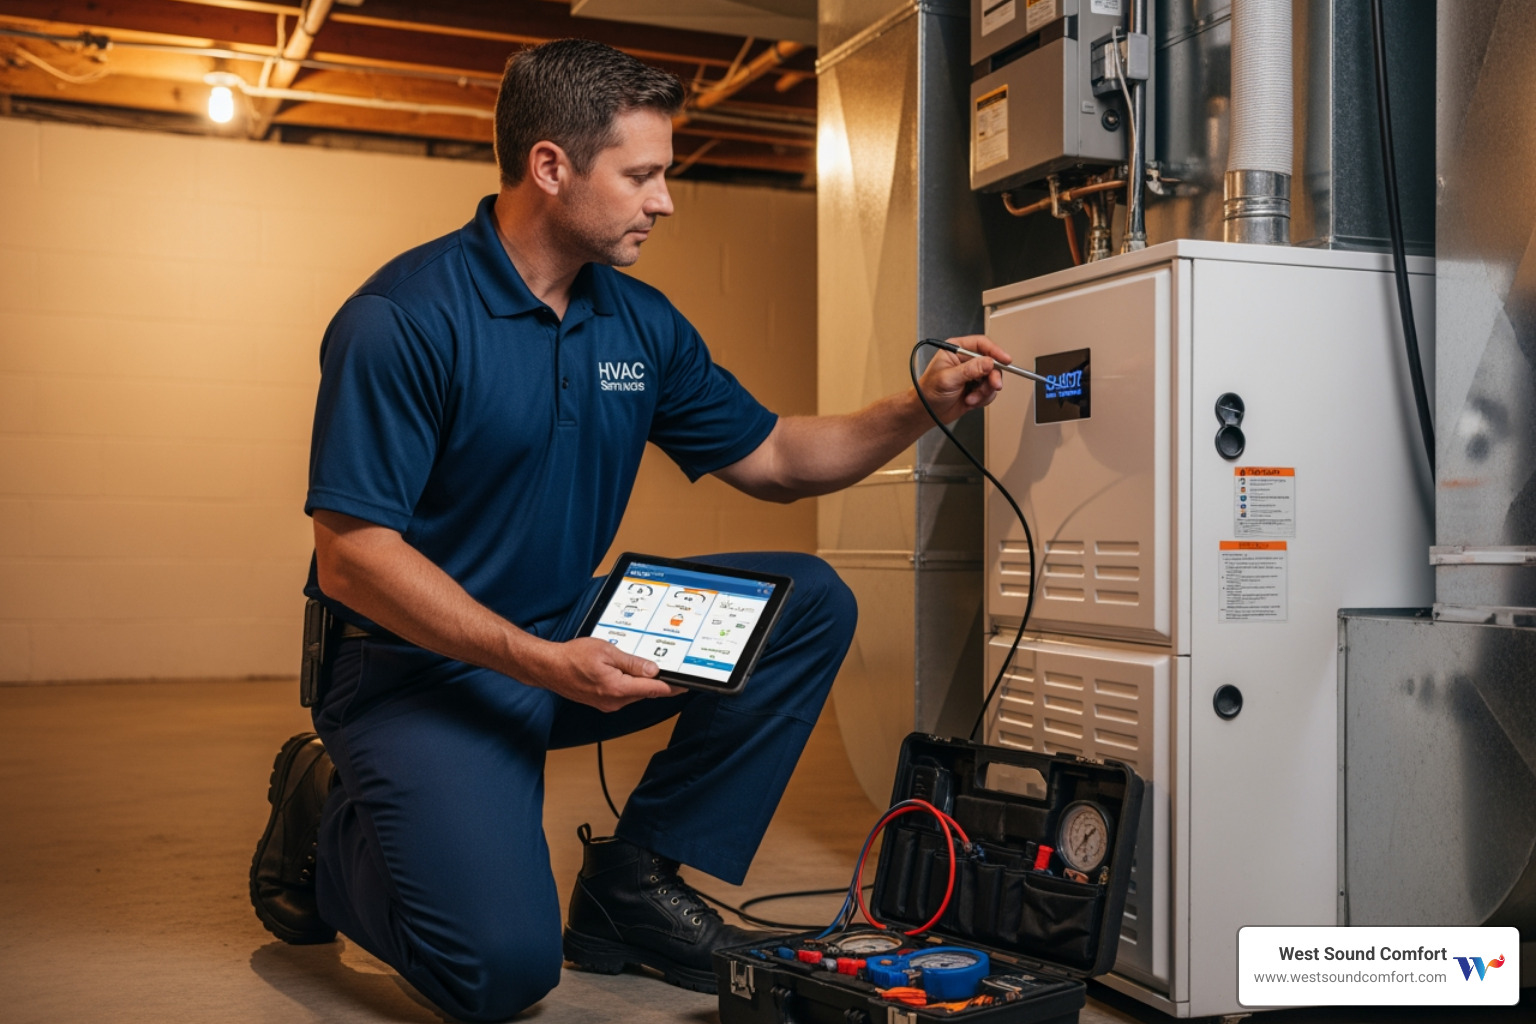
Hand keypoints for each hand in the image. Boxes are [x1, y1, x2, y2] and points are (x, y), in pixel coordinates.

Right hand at [527, 637, 681, 710]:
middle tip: (669, 669)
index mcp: (617, 688)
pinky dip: (628, 685)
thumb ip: (632, 663)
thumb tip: (653, 670)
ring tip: (642, 667)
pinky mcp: (602, 703)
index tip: (685, 685)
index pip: (654, 689)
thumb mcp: (607, 652)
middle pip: (646, 692)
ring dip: (641, 682)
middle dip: (657, 682)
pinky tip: (625, 673)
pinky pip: (623, 695)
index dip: (672, 686)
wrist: (549, 667)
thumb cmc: (572, 657)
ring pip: (634, 694)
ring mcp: (607, 704)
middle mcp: (614, 701)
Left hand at [916, 335, 1013, 423]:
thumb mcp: (948, 378)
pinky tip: (970, 401)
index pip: (981, 344)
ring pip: (992, 379)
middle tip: (993, 385)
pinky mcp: (976, 388)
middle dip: (992, 377)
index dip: (995, 351)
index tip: (1005, 360)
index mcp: (956, 349)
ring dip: (984, 391)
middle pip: (991, 362)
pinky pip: (990, 391)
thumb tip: (988, 362)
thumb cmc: (928, 392)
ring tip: (971, 398)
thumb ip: (970, 370)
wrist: (926, 413)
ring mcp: (972, 375)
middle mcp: (966, 360)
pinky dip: (983, 398)